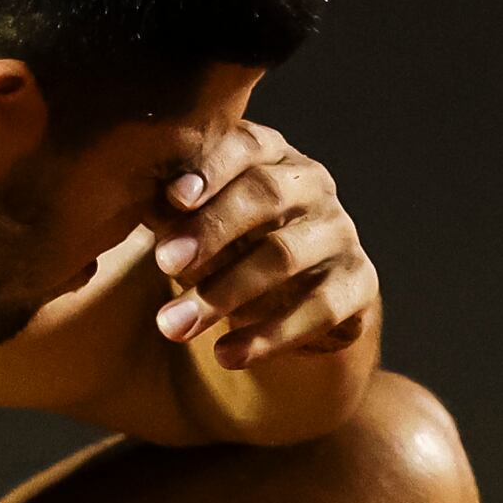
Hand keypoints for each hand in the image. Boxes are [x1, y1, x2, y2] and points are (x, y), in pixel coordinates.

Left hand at [147, 122, 378, 371]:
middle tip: (164, 264)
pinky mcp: (359, 282)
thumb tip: (143, 205)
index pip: (244, 146)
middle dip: (210, 231)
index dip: (210, 169)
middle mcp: (311, 183)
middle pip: (264, 195)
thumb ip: (171, 211)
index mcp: (269, 154)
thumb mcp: (194, 224)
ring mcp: (340, 231)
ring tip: (173, 326)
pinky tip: (226, 356)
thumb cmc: (226, 245)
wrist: (290, 301)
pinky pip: (318, 309)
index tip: (173, 197)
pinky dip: (269, 336)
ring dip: (225, 293)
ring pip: (283, 257)